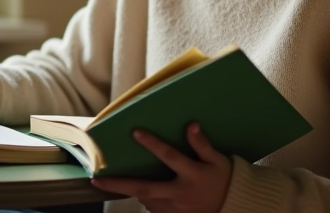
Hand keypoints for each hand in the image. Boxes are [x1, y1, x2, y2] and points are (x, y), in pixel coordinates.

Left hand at [91, 123, 231, 212]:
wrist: (233, 206)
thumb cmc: (223, 178)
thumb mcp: (217, 160)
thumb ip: (202, 144)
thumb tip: (191, 125)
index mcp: (192, 174)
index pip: (169, 157)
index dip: (153, 144)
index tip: (136, 132)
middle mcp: (180, 193)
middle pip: (145, 188)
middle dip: (119, 185)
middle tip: (96, 181)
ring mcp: (175, 209)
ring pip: (145, 200)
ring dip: (130, 190)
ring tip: (115, 182)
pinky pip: (152, 209)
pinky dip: (144, 200)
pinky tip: (141, 192)